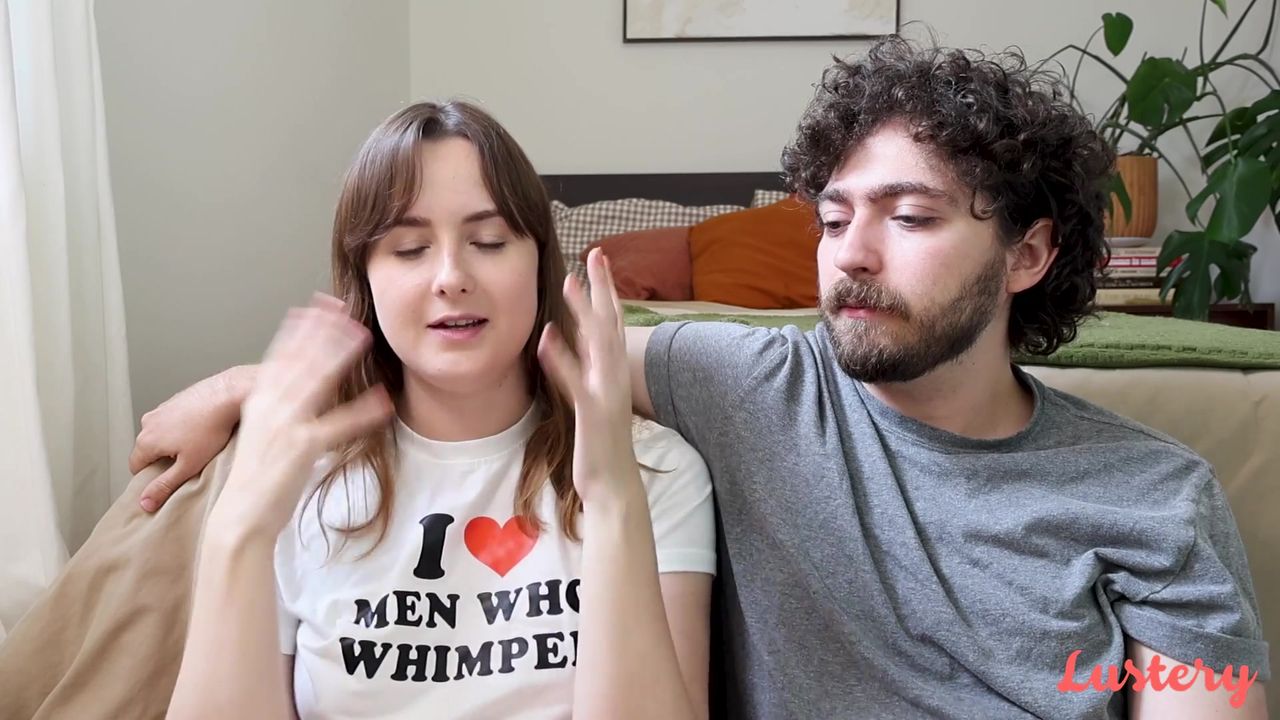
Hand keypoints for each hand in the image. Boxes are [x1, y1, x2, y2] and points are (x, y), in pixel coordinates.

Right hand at [131, 368, 246, 512]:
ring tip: (198, 445)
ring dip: (173, 442)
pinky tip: (201, 430)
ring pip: (160, 434)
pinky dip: (182, 427)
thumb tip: (145, 503)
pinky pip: (172, 420)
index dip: (151, 477)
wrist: (229, 395)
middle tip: (188, 463)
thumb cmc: (211, 429)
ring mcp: (161, 408)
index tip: (169, 479)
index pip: (135, 466)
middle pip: (147, 449)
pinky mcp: (175, 399)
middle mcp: (148, 422)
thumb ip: (164, 486)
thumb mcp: (188, 466)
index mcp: (146, 440)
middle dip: (164, 459)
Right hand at [212, 294, 393, 536]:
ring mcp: (286, 424)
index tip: (319, 303)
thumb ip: (279, 407)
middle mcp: (270, 406)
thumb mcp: (263, 432)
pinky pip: (339, 424)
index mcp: (260, 400)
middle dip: (323, 328)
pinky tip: (383, 400)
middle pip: (300, 357)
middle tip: (344, 305)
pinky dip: (363, 411)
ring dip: (340, 355)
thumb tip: (298, 388)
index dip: (303, 325)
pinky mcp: (303, 447)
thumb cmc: (257, 477)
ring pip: (317, 380)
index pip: (282, 352)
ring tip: (363, 336)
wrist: (241, 515)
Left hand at [537, 249, 639, 506]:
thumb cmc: (600, 443)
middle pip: (611, 322)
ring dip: (584, 312)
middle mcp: (614, 375)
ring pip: (597, 343)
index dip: (606, 289)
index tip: (598, 258)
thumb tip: (554, 337)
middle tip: (596, 253)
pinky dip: (561, 359)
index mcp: (613, 371)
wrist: (614, 485)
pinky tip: (545, 338)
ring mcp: (606, 392)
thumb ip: (576, 366)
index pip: (612, 321)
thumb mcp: (589, 397)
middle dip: (603, 287)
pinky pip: (575, 381)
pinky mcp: (593, 412)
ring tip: (570, 282)